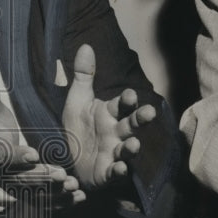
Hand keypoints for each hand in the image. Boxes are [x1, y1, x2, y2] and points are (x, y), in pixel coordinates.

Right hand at [0, 77, 84, 206]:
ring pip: (37, 193)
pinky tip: (79, 196)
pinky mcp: (31, 195)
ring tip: (73, 185)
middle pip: (24, 178)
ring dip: (55, 191)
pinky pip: (47, 201)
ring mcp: (19, 187)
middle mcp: (6, 174)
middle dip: (43, 177)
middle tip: (61, 174)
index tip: (33, 154)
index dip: (18, 157)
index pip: (5, 156)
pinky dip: (63, 201)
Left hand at [61, 44, 156, 189]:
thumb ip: (84, 75)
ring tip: (134, 143)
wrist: (69, 159)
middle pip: (131, 124)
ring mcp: (114, 152)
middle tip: (149, 113)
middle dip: (140, 119)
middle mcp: (116, 132)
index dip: (127, 101)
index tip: (130, 95)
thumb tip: (86, 45)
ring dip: (132, 147)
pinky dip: (118, 170)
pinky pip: (115, 171)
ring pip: (127, 149)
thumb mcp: (77, 100)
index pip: (121, 105)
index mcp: (110, 114)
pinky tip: (119, 167)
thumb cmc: (78, 128)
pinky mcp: (107, 172)